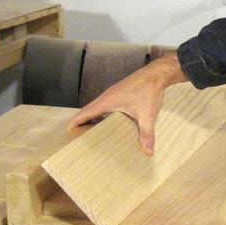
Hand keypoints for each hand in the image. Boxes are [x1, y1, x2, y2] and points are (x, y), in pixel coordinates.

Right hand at [68, 52, 188, 155]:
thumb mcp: (147, 114)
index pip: (85, 112)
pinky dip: (103, 113)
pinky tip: (110, 121)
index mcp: (107, 101)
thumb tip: (148, 151)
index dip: (75, 122)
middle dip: (82, 122)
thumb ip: (146, 133)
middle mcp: (107, 96)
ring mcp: (113, 93)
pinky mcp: (120, 93)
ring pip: (98, 107)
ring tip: (91, 131)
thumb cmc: (149, 89)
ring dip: (93, 117)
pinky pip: (107, 105)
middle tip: (78, 136)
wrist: (157, 73)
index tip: (68, 131)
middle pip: (89, 110)